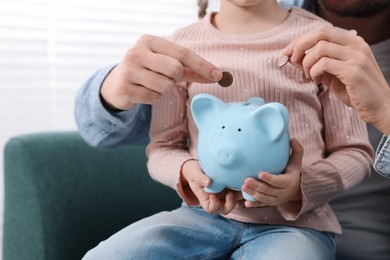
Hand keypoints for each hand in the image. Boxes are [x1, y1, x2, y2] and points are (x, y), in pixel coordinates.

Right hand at [100, 34, 222, 110]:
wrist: (116, 83)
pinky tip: (143, 91)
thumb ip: (190, 69)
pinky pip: (154, 98)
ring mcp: (129, 70)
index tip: (218, 75)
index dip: (202, 65)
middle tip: (167, 77)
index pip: (182, 52)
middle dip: (177, 78)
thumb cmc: (148, 70)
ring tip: (152, 83)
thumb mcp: (165, 63)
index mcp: (149, 41)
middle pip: (175, 69)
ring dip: (164, 89)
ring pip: (165, 86)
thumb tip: (217, 74)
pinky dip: (154, 97)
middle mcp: (137, 52)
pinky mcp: (125, 88)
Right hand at [181, 160, 242, 214]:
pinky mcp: (231, 186)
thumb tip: (208, 183)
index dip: (214, 205)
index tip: (213, 196)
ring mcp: (225, 193)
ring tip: (238, 185)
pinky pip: (239, 190)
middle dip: (230, 203)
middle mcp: (217, 199)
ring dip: (239, 195)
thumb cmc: (195, 171)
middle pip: (226, 208)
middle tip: (230, 193)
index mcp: (206, 199)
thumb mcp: (195, 174)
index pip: (211, 209)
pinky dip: (242, 187)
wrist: (200, 165)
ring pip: (235, 200)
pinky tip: (242, 179)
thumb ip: (200, 178)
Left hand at [243, 138, 302, 207]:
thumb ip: (297, 150)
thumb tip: (293, 138)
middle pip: (269, 190)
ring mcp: (276, 199)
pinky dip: (254, 204)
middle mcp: (282, 192)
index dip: (270, 178)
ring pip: (264, 198)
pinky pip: (261, 205)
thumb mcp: (297, 162)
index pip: (279, 181)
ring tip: (243, 186)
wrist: (296, 190)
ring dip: (253, 194)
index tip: (260, 173)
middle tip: (246, 180)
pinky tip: (245, 204)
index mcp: (288, 181)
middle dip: (257, 186)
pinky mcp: (270, 203)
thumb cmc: (292, 172)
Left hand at [283, 26, 389, 134]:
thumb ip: (316, 63)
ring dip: (308, 64)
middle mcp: (356, 45)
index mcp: (352, 42)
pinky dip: (314, 72)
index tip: (288, 53)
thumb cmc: (355, 91)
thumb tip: (292, 57)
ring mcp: (356, 57)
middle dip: (300, 46)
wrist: (379, 107)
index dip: (301, 40)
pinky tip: (318, 81)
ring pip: (320, 49)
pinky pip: (324, 64)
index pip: (321, 31)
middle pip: (320, 33)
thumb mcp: (333, 73)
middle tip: (293, 61)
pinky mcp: (354, 71)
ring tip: (310, 76)